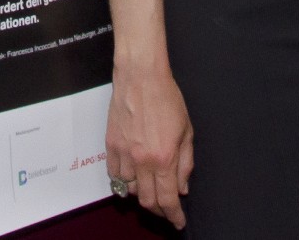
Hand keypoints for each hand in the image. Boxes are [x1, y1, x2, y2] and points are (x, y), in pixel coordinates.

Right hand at [106, 61, 192, 228]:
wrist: (141, 77)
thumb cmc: (166, 98)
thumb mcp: (186, 131)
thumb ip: (185, 163)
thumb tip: (182, 187)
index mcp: (164, 158)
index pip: (168, 199)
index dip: (174, 216)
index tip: (178, 221)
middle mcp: (143, 160)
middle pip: (147, 200)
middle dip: (158, 209)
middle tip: (165, 207)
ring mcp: (124, 153)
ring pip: (129, 190)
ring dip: (140, 193)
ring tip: (149, 187)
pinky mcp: (111, 145)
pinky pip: (114, 174)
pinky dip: (123, 180)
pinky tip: (132, 174)